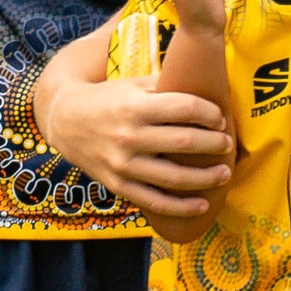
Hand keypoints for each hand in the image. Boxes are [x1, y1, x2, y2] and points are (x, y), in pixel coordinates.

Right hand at [44, 76, 233, 218]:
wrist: (63, 120)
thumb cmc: (107, 99)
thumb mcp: (132, 84)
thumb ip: (165, 86)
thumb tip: (207, 83)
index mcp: (134, 106)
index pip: (183, 108)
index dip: (209, 113)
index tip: (220, 117)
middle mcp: (128, 136)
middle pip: (184, 142)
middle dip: (213, 144)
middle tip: (227, 144)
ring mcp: (123, 165)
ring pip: (174, 177)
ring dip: (206, 177)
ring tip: (225, 173)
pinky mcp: (119, 186)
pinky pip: (155, 201)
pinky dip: (182, 206)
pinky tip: (203, 204)